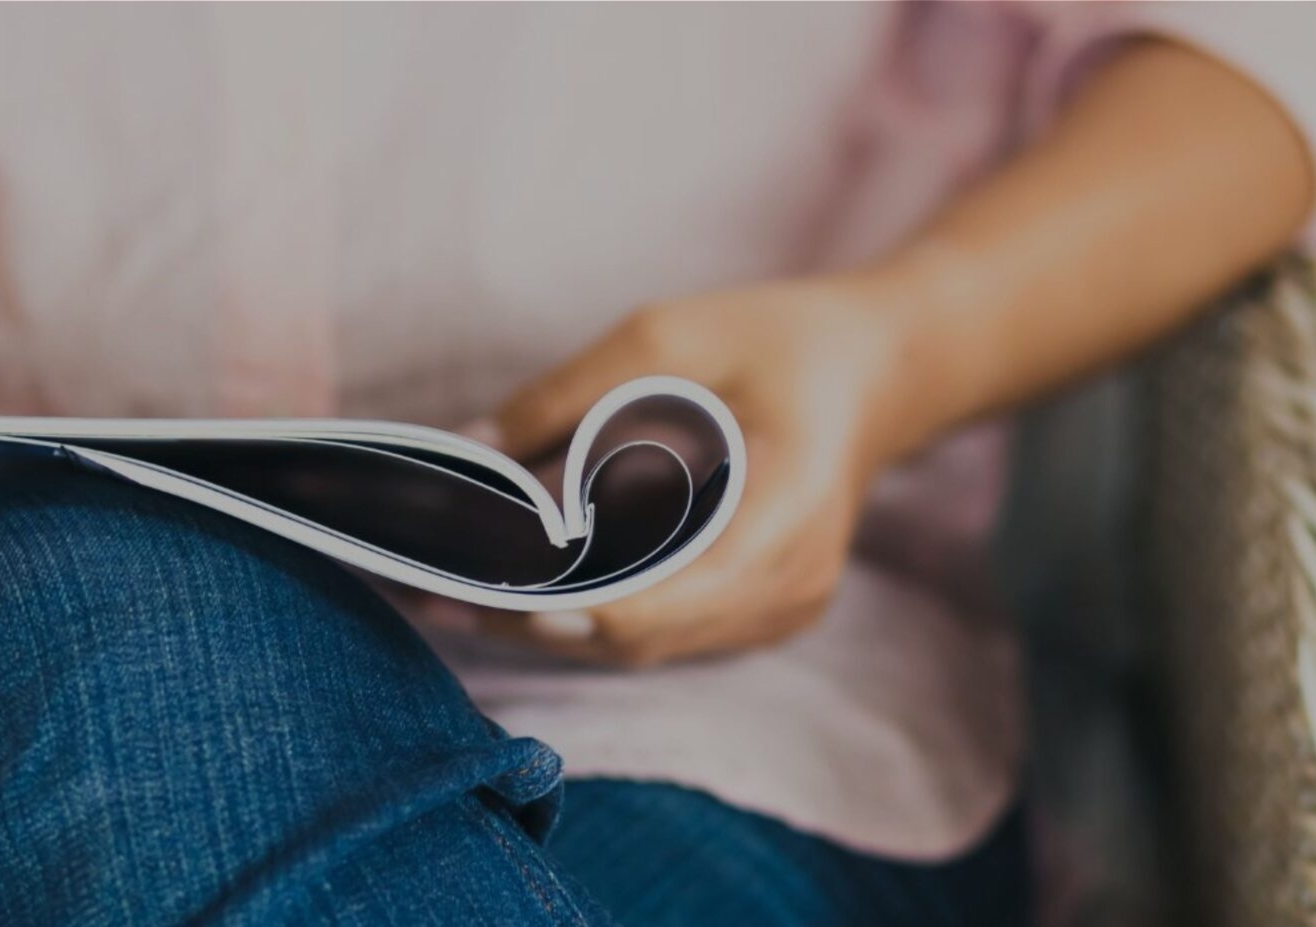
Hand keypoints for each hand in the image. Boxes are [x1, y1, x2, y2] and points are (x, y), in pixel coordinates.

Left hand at [477, 271, 944, 665]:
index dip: (554, 605)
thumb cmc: (781, 341)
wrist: (880, 369)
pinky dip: (600, 613)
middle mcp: (788, 585)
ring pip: (646, 646)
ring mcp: (783, 609)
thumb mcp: (667, 337)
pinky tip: (535, 585)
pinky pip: (669, 633)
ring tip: (464, 592)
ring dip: (557, 624)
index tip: (471, 583)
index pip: (650, 604)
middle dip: (532, 619)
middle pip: (636, 637)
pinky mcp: (768, 612)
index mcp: (780, 515)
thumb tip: (466, 449)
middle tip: (434, 592)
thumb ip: (564, 397)